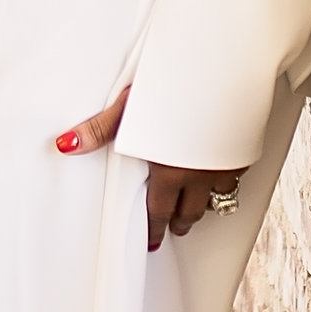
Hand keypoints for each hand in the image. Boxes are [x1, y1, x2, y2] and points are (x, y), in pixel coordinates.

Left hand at [54, 88, 240, 252]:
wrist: (222, 72)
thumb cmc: (176, 86)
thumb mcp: (130, 106)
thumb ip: (100, 129)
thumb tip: (67, 144)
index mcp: (169, 171)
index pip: (160, 211)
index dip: (155, 228)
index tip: (154, 239)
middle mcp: (199, 175)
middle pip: (190, 213)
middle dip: (180, 222)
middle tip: (174, 227)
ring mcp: (224, 165)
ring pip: (217, 200)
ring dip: (204, 205)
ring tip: (196, 207)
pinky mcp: (243, 151)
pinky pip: (236, 177)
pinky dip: (226, 180)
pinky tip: (223, 172)